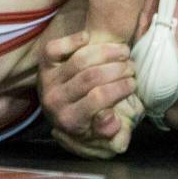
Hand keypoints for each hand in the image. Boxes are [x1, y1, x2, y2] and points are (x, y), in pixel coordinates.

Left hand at [38, 30, 139, 156]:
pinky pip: (55, 48)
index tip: (133, 83)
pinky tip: (91, 40)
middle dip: (118, 69)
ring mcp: (48, 81)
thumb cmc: (96, 122)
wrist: (68, 113)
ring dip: (107, 51)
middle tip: (131, 68)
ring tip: (123, 52)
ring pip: (80, 60)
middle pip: (91, 76)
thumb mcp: (110, 138)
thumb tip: (107, 116)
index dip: (121, 87)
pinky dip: (74, 40)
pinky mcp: (44, 65)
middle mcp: (55, 101)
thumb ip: (115, 134)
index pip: (98, 97)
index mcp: (71, 121)